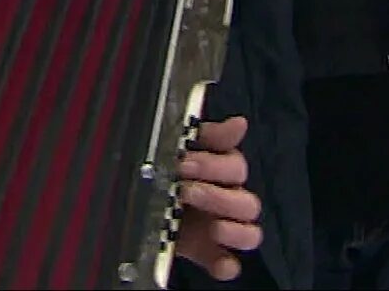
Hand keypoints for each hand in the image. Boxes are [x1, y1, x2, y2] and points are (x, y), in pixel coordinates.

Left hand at [174, 117, 263, 279]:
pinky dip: (227, 265)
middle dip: (218, 195)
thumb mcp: (180, 146)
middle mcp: (227, 201)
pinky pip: (230, 264)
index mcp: (221, 173)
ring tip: (212, 225)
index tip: (187, 162)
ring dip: (234, 229)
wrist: (137, 205)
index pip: (236, 167)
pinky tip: (218, 262)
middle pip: (248, 202)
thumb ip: (209, 136)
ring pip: (251, 233)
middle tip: (186, 190)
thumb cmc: (164, 172)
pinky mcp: (210, 254)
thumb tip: (240, 123)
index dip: (216, 165)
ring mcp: (222, 229)